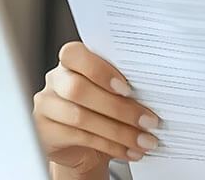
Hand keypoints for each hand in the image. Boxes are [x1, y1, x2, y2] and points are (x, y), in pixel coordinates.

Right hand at [32, 42, 160, 174]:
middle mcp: (56, 80)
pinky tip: (130, 150)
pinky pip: (80, 138)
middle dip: (118, 107)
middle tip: (149, 120)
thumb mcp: (113, 90)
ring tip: (145, 140)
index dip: (100, 70)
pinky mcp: (46, 132)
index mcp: (73, 61)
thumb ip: (124, 83)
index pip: (75, 54)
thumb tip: (158, 90)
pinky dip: (111, 145)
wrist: (85, 143)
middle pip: (78, 89)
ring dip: (120, 131)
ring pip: (80, 117)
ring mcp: (47, 106)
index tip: (128, 87)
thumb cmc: (104, 107)